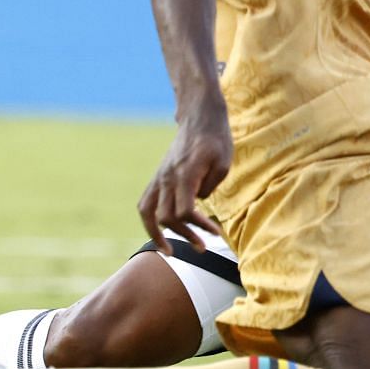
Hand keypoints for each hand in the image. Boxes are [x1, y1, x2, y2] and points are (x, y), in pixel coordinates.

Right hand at [138, 101, 231, 253]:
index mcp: (186, 173)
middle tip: (202, 246)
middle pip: (167, 217)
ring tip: (168, 251)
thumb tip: (198, 202)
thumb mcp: (224, 163)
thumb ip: (211, 187)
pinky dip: (148, 221)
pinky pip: (145, 203)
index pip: (185, 211)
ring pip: (149, 213)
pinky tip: (159, 233)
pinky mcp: (157, 177)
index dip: (200, 226)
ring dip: (157, 234)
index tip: (215, 233)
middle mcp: (167, 177)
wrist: (199, 117)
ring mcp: (159, 177)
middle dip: (184, 235)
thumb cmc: (216, 139)